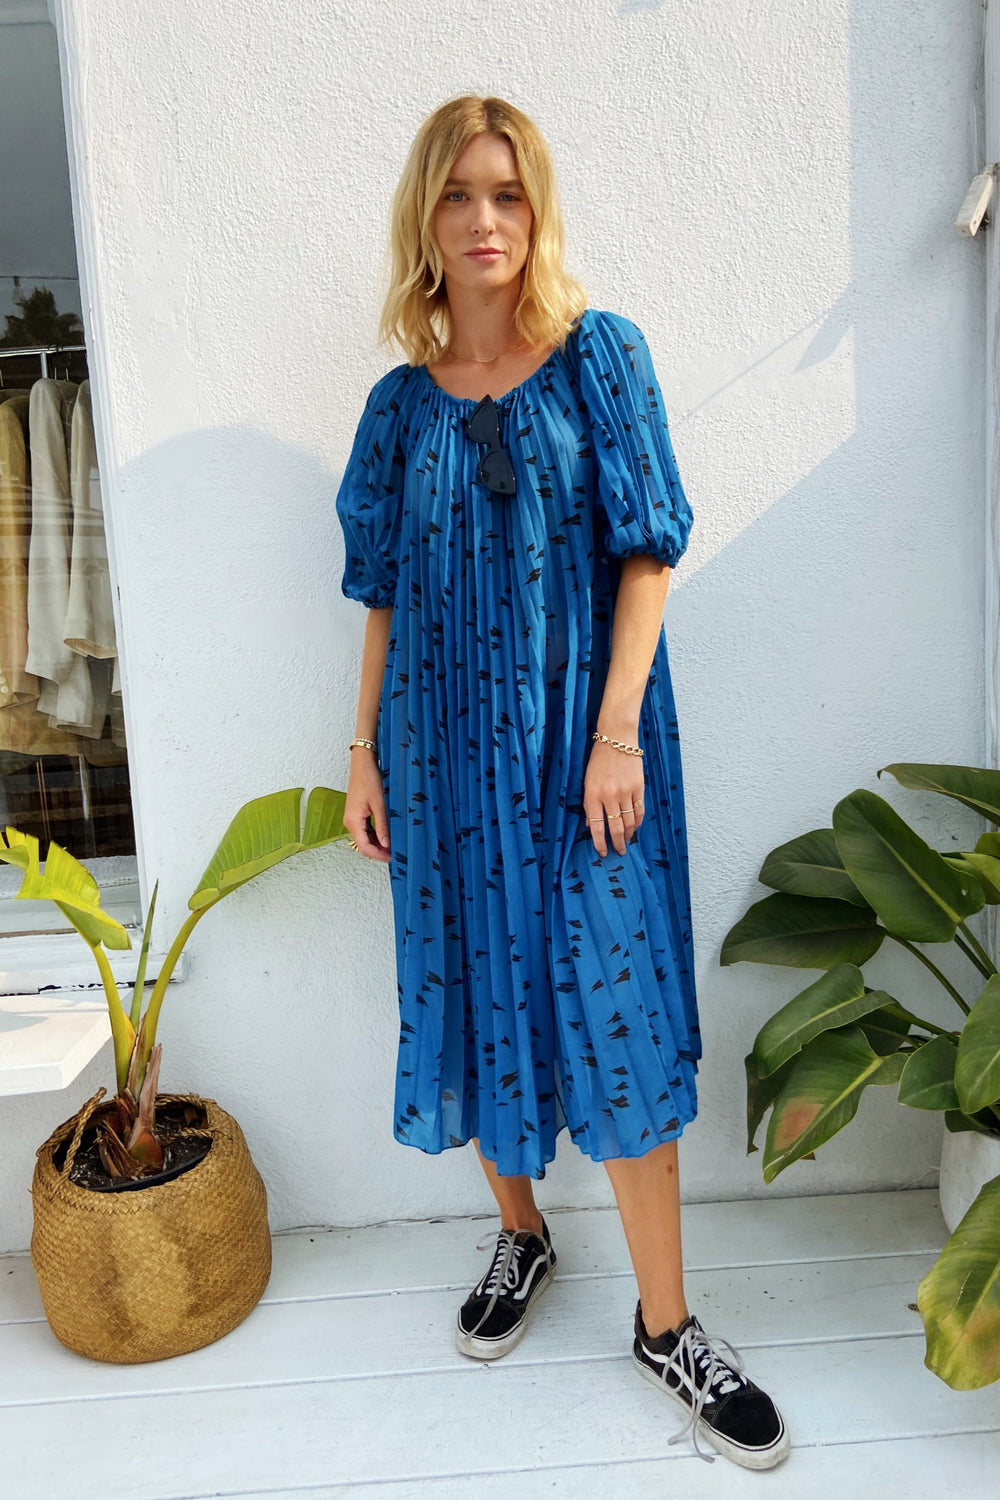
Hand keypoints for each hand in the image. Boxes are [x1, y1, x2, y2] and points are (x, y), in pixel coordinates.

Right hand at [344, 754, 391, 862]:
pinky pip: (365, 830)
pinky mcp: (357, 814)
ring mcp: (353, 818)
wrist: (363, 763)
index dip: (379, 855)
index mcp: (353, 821)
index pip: (364, 847)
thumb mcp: (380, 805)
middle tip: (395, 853)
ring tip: (394, 845)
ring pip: (365, 839)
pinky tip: (387, 835)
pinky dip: (375, 835)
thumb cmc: (369, 779)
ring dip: (378, 844)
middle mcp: (350, 822)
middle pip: (363, 845)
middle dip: (379, 851)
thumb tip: (387, 845)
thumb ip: (383, 826)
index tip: (392, 857)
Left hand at [583, 739, 644, 855]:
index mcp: (593, 795)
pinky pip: (639, 810)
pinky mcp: (638, 787)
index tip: (602, 852)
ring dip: (628, 835)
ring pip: (629, 822)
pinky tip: (635, 827)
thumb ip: (589, 805)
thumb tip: (591, 825)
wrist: (617, 739)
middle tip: (618, 852)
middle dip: (617, 843)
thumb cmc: (598, 760)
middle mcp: (609, 796)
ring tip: (627, 841)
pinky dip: (638, 822)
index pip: (597, 827)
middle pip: (615, 828)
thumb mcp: (587, 782)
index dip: (599, 842)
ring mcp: (625, 792)